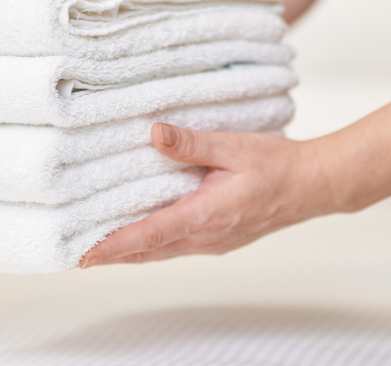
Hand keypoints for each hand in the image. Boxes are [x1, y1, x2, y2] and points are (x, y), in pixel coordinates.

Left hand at [78, 123, 341, 267]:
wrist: (315, 185)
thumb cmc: (279, 166)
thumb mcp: (233, 146)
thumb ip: (191, 143)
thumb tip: (154, 134)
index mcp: (206, 215)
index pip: (149, 236)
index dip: (113, 246)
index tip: (84, 255)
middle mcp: (206, 236)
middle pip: (148, 252)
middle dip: (112, 255)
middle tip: (76, 255)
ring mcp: (213, 241)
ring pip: (161, 252)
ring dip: (130, 252)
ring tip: (98, 248)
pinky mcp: (219, 237)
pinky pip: (176, 246)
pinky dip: (151, 246)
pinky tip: (140, 236)